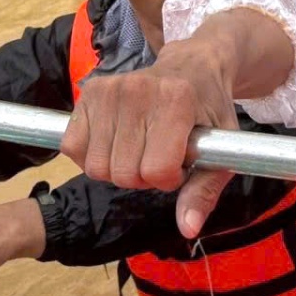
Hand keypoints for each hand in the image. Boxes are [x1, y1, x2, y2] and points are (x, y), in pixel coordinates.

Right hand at [60, 41, 239, 238]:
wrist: (192, 67)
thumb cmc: (209, 110)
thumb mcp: (222, 149)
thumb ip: (205, 191)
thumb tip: (188, 229)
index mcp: (176, 101)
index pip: (157, 171)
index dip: (171, 178)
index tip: (182, 161)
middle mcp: (138, 90)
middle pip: (123, 173)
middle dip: (143, 176)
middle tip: (160, 154)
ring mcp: (109, 89)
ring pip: (96, 167)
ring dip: (118, 168)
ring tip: (141, 146)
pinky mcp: (88, 91)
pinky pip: (73, 148)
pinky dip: (91, 155)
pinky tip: (116, 141)